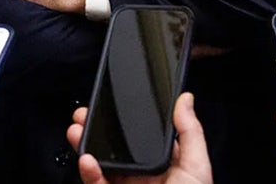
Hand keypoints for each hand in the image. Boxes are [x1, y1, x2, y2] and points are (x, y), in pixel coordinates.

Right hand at [65, 93, 212, 183]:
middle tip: (87, 114)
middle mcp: (143, 177)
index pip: (143, 136)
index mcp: (165, 165)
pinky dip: (89, 173)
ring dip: (86, 146)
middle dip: (98, 129)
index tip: (115, 102)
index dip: (127, 119)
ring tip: (79, 130)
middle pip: (116, 148)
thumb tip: (185, 100)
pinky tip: (87, 161)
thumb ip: (190, 133)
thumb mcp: (197, 169)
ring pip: (100, 165)